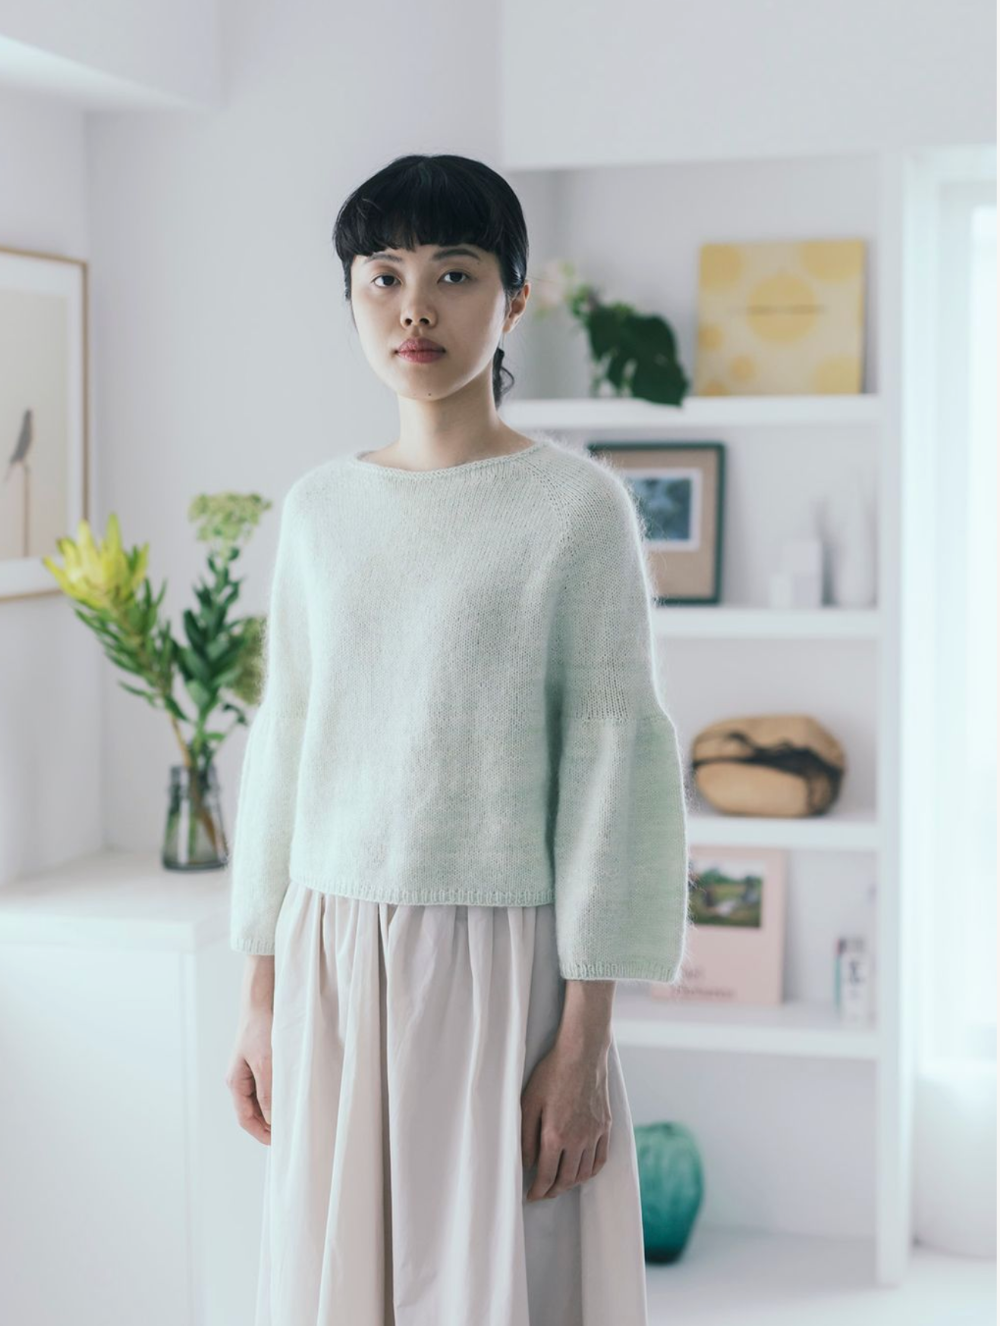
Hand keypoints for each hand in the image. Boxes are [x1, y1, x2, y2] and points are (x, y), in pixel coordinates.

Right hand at [225, 989, 273, 1144]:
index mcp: (235, 1083)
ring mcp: (246, 1074)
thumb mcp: (266, 1063)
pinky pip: (263, 1090)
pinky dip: (273, 1098)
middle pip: (250, 1113)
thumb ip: (267, 1092)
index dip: (260, 1133)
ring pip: (258, 1102)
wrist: (260, 1005)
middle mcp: (238, 1081)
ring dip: (271, 1112)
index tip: (276, 1142)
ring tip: (288, 1120)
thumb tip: (271, 1119)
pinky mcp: (256, 1066)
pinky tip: (287, 1100)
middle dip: (266, 1126)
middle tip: (286, 1135)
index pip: (244, 1118)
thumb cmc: (260, 1031)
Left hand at [521, 1039, 611, 1200]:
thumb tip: (527, 1163)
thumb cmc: (551, 1074)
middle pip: (566, 1179)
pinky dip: (591, 1172)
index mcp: (555, 1135)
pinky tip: (582, 1173)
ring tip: (560, 1185)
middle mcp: (577, 1140)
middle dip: (553, 1191)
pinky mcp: (606, 1126)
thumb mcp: (529, 1102)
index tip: (531, 1196)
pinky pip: (601, 1159)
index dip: (538, 1190)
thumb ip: (526, 1136)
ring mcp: (594, 1134)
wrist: (581, 1053)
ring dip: (571, 1184)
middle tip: (543, 1193)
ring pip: (584, 1173)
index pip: (546, 1175)